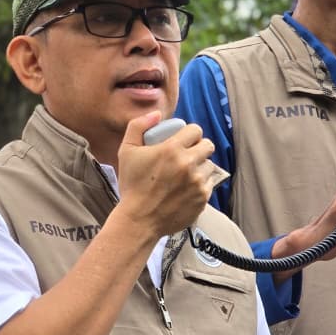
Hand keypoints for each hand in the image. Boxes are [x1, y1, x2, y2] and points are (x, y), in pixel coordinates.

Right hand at [114, 111, 223, 240]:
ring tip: (186, 173)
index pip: (195, 130)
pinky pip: (209, 184)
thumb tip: (157, 114)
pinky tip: (186, 188)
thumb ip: (138, 126)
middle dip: (199, 147)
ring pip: (209, 165)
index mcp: (171, 149)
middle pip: (208, 146)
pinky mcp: (203, 199)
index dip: (190, 133)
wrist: (139, 220)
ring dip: (200, 166)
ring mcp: (197, 183)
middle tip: (188, 154)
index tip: (184, 139)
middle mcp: (188, 164)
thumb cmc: (132, 185)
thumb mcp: (126, 151)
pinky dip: (200, 184)